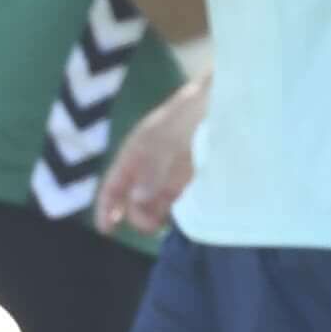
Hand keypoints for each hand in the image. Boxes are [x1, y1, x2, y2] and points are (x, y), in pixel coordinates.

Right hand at [97, 73, 205, 239]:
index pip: (113, 184)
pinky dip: (177, 212)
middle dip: (138, 216)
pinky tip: (184, 216)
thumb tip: (137, 200)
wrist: (225, 101)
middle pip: (134, 200)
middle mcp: (150, 166)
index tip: (106, 231)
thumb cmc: (190, 117)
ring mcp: (171, 173)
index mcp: (136, 153)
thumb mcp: (168, 143)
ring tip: (168, 222)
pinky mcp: (192, 179)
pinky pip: (177, 202)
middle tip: (153, 225)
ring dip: (158, 217)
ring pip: (156, 204)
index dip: (105, 207)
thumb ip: (152, 172)